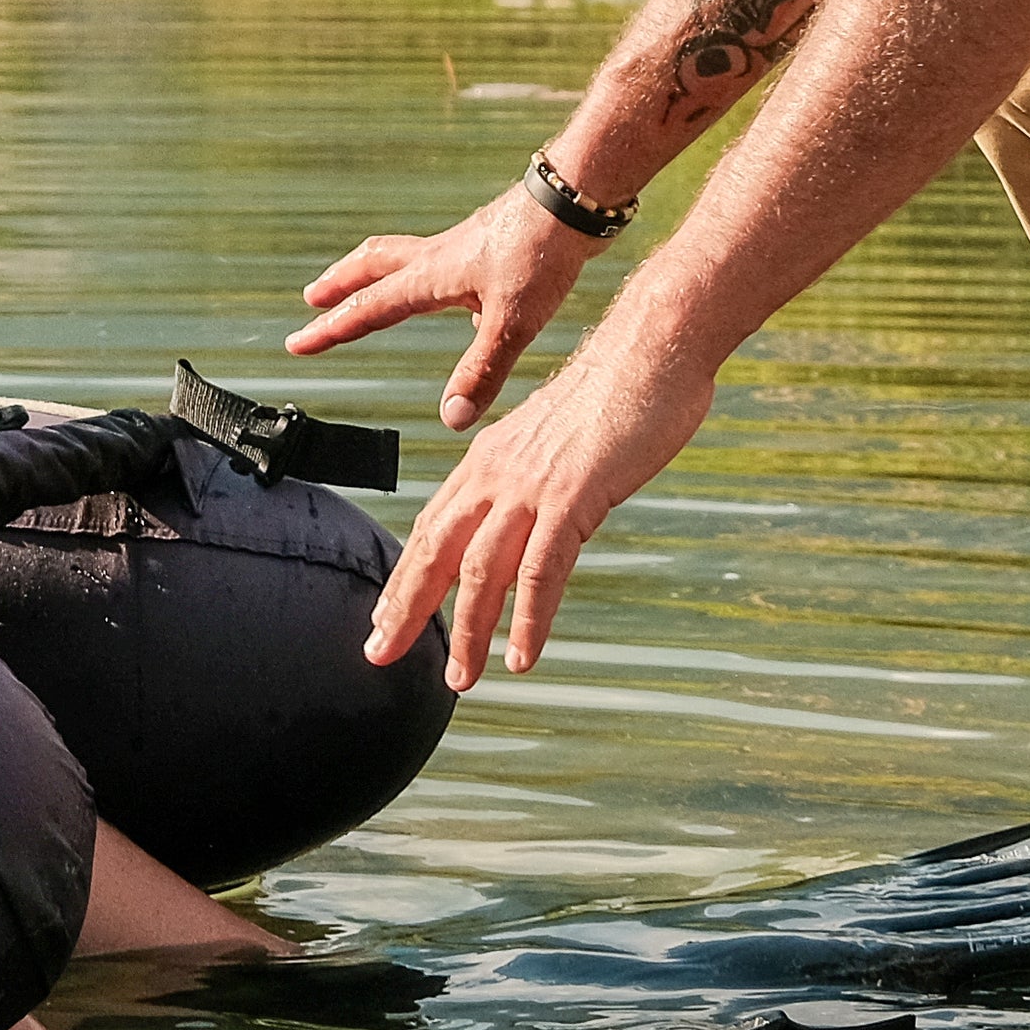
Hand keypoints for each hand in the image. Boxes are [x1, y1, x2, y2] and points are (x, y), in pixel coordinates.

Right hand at [290, 184, 600, 427]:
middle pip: (372, 267)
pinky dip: (422, 271)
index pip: (369, 308)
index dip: (331, 330)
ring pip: (400, 255)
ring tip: (361, 281)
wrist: (575, 199)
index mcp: (431, 276)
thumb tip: (452, 419)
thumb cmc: (544, 255)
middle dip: (340, 286)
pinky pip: (437, 256)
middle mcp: (437, 256)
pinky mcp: (487, 241)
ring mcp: (462, 245)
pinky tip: (450, 292)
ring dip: (372, 270)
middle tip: (312, 300)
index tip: (296, 343)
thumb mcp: (513, 322)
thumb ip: (481, 371)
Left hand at [359, 340, 716, 689]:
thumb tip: (524, 515)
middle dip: (406, 608)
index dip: (406, 577)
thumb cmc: (613, 394)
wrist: (649, 350)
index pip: (432, 527)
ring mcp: (531, 487)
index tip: (385, 619)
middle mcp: (495, 473)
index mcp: (487, 459)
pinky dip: (528, 619)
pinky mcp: (572, 497)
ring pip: (480, 571)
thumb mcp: (552, 441)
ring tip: (460, 679)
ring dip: (467, 631)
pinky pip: (541, 570)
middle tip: (381, 654)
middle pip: (434, 550)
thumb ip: (529, 479)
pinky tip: (522, 656)